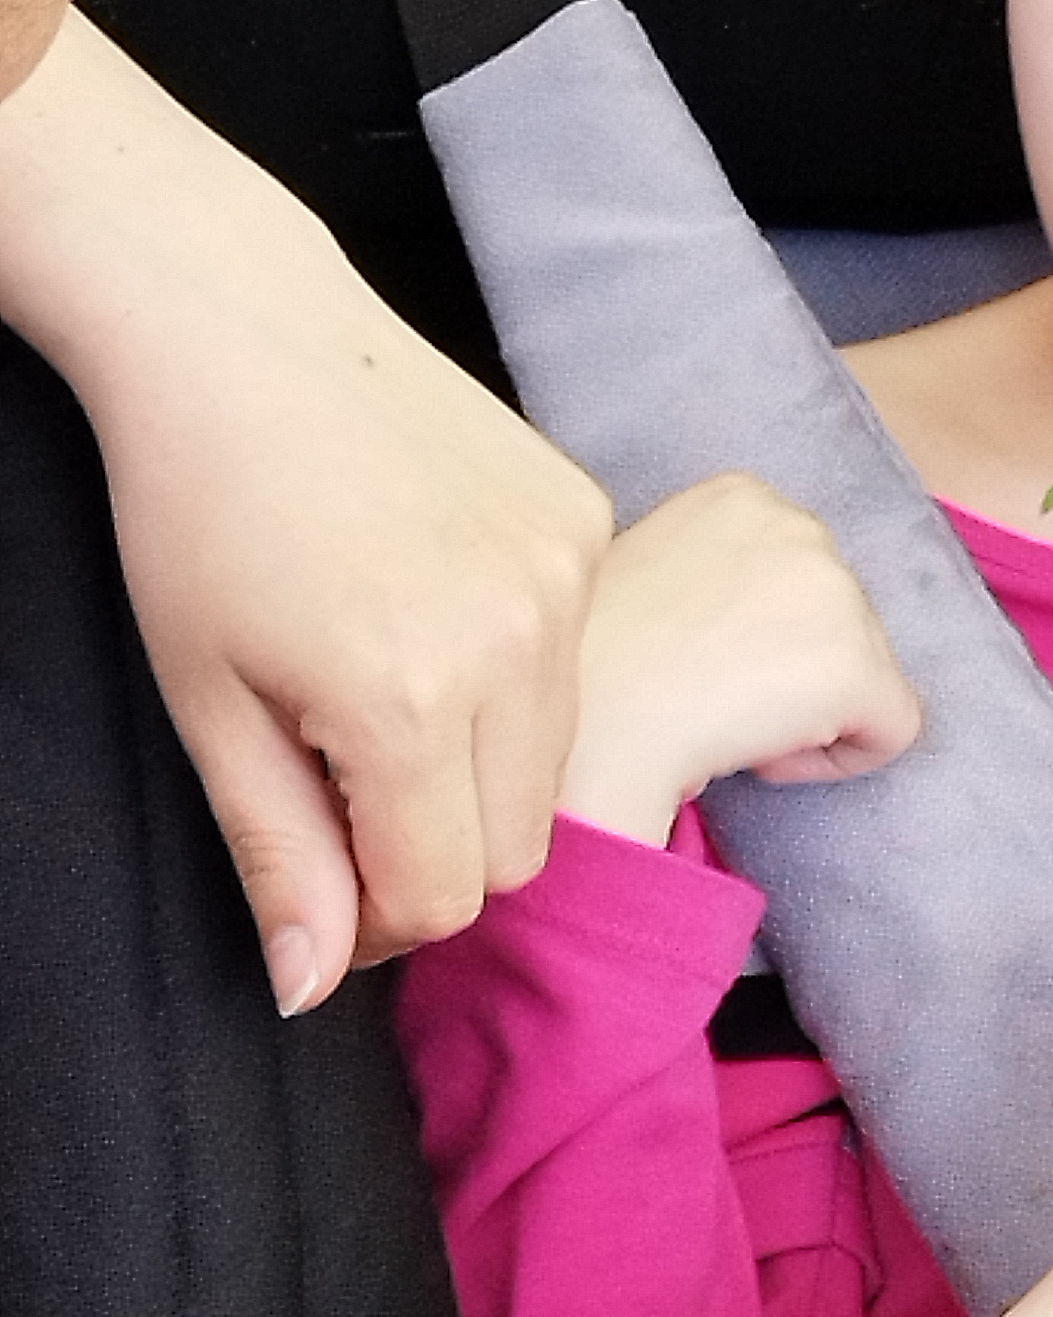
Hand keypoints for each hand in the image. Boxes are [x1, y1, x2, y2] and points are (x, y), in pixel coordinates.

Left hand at [0, 18, 614, 1004]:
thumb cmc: (197, 510)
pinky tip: (440, 605)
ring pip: (562, 754)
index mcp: (408, 704)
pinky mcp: (591, 522)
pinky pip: (580, 655)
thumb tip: (315, 987)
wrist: (241, 330)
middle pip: (518, 840)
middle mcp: (517, 645)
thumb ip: (279, 854)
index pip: (446, 893)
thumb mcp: (208, 702)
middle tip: (355, 789)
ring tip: (395, 695)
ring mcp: (568, 577)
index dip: (385, 915)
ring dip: (486, 764)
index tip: (336, 877)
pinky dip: (520, 668)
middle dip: (441, 846)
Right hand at [553, 475, 923, 845]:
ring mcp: (835, 590)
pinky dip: (833, 762)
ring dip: (802, 715)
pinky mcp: (859, 667)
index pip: (797, 583)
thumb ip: (717, 584)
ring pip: (863, 681)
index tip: (691, 665)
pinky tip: (755, 754)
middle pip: (839, 627)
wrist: (580, 731)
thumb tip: (757, 639)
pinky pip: (890, 734)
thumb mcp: (652, 583)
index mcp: (742, 495)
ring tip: (720, 721)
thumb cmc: (586, 678)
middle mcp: (799, 522)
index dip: (753, 641)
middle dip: (783, 674)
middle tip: (704, 702)